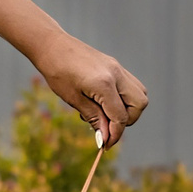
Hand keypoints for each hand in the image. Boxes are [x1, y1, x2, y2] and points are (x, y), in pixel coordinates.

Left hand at [34, 36, 148, 147]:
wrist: (52, 46)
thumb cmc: (57, 72)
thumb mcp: (73, 99)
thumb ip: (93, 117)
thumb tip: (106, 136)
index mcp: (104, 84)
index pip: (120, 116)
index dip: (115, 134)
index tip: (105, 145)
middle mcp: (117, 74)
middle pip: (139, 104)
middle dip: (127, 120)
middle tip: (107, 126)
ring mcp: (118, 68)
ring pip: (139, 93)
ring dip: (128, 108)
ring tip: (105, 113)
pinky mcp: (115, 66)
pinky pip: (130, 85)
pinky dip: (124, 98)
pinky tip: (104, 102)